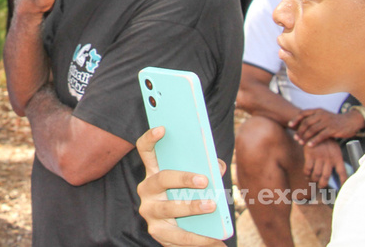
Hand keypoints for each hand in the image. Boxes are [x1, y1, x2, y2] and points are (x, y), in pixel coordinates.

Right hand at [135, 127, 226, 246]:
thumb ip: (206, 170)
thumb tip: (219, 166)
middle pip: (161, 178)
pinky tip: (218, 241)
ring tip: (212, 206)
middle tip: (204, 179)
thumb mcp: (194, 183)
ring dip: (192, 206)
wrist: (180, 233)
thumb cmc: (187, 199)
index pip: (145, 151)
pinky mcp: (157, 232)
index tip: (162, 128)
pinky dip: (201, 239)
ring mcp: (149, 211)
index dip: (150, 138)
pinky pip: (180, 236)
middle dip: (183, 178)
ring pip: (169, 207)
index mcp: (154, 172)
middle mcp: (146, 189)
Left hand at [289, 108, 364, 145]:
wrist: (350, 121)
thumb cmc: (334, 120)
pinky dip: (314, 141)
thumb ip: (314, 119)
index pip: (303, 113)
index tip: (289, 125)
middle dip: (299, 131)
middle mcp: (321, 115)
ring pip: (312, 129)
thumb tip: (301, 125)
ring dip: (305, 137)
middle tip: (295, 138)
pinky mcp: (332, 129)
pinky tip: (310, 145)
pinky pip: (321, 136)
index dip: (295, 119)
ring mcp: (327, 122)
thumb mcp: (323, 116)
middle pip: (306, 122)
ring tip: (300, 143)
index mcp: (318, 110)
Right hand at [302, 140, 346, 187]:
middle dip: (322, 184)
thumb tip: (335, 174)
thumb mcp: (334, 149)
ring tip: (313, 181)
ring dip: (314, 180)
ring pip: (316, 174)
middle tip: (321, 186)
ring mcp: (319, 157)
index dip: (343, 182)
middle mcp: (329, 159)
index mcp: (337, 157)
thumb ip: (335, 160)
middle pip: (326, 177)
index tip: (342, 188)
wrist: (315, 129)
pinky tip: (307, 175)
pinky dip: (307, 174)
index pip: (343, 173)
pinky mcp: (310, 155)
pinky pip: (308, 169)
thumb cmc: (326, 141)